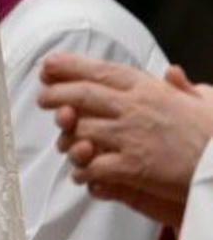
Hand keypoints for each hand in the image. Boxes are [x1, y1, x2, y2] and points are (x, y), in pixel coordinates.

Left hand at [39, 55, 212, 221]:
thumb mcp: (204, 103)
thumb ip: (183, 88)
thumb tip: (172, 72)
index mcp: (149, 89)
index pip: (101, 71)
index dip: (70, 67)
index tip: (48, 66)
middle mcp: (135, 108)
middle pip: (81, 95)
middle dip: (55, 95)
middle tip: (43, 99)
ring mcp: (131, 137)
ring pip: (81, 131)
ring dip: (67, 137)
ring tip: (63, 142)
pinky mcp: (133, 166)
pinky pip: (94, 167)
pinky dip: (83, 171)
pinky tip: (81, 173)